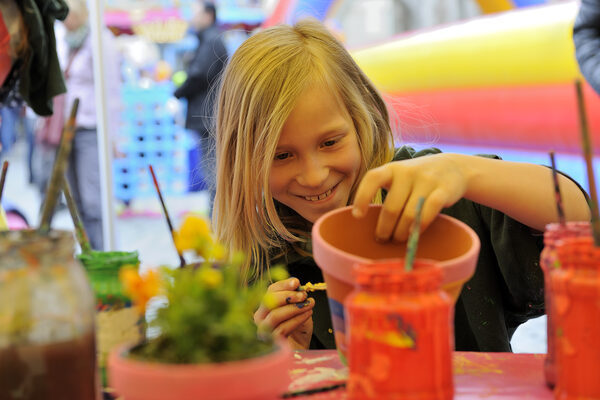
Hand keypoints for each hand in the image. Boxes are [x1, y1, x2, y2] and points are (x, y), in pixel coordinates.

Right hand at [254, 277, 314, 349]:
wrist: (300, 348)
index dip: (283, 285)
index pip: (270, 291)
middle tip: (303, 295)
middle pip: (268, 302)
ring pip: (275, 315)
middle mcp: (260, 318)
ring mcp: (264, 331)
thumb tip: (297, 285)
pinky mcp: (271, 342)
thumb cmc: (298, 327)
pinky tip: (308, 314)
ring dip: (294, 308)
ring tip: (309, 305)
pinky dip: (297, 319)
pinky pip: (283, 328)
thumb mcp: (298, 308)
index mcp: (265, 306)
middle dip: (287, 296)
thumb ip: (296, 297)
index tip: (296, 282)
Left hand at [352, 153, 467, 241]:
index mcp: (392, 169)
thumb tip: (367, 223)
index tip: (357, 216)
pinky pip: (428, 214)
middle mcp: (407, 172)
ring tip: (397, 239)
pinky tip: (413, 235)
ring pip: (409, 214)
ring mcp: (426, 180)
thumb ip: (387, 193)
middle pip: (391, 207)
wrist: (453, 167)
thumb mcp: (399, 177)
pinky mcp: (443, 190)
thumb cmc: (417, 179)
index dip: (362, 197)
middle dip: (384, 228)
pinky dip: (418, 228)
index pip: (372, 179)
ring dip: (401, 232)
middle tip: (382, 239)